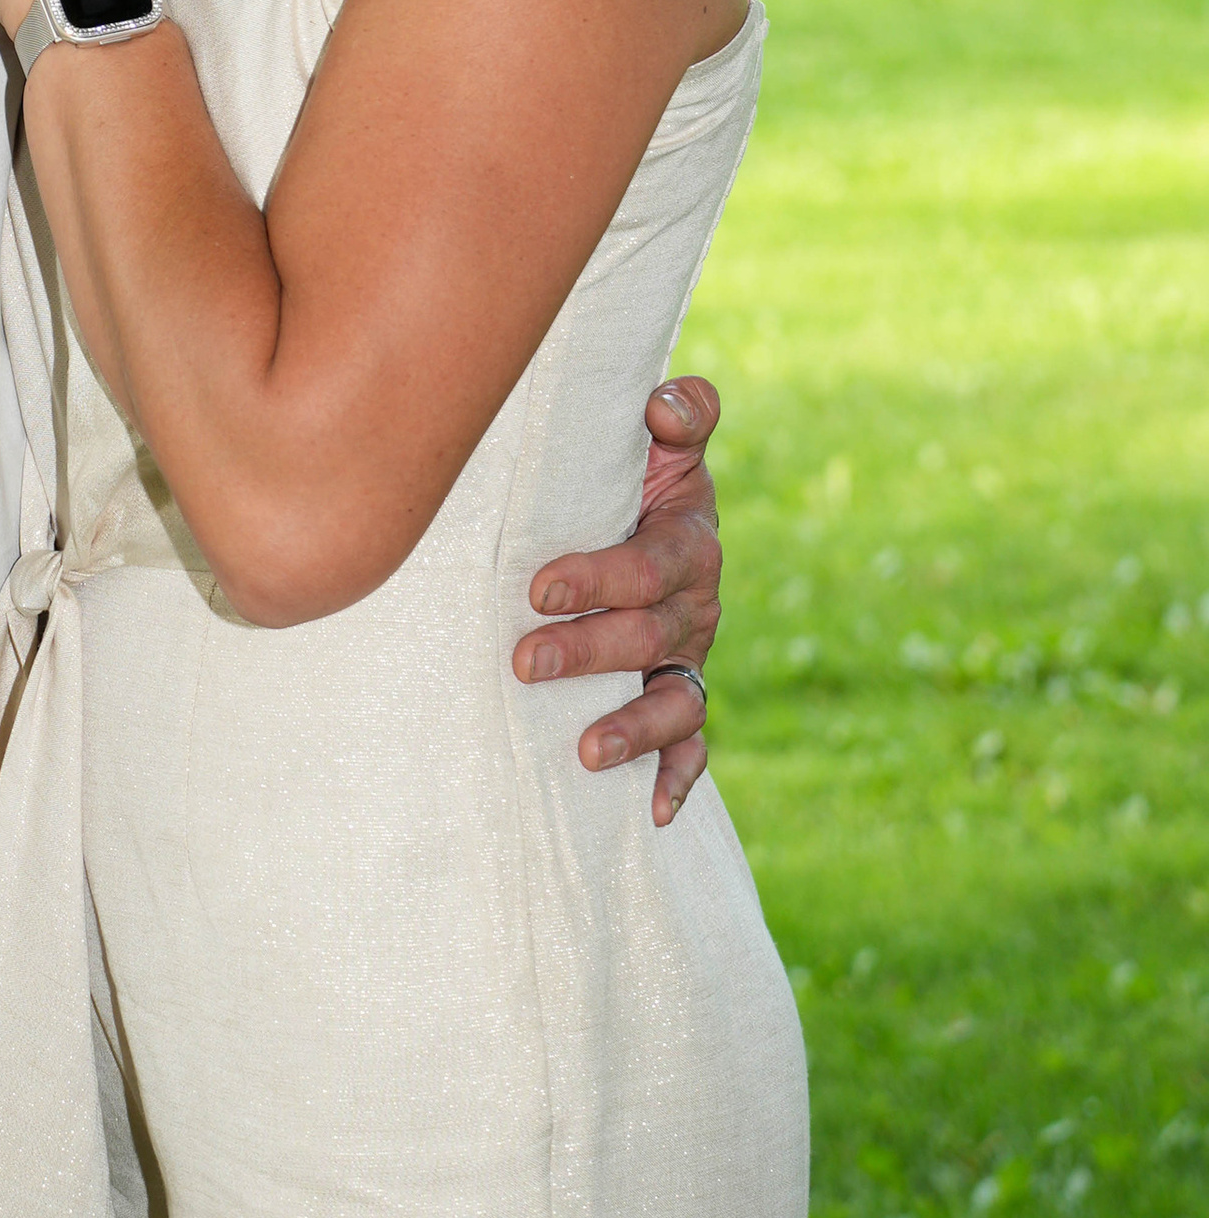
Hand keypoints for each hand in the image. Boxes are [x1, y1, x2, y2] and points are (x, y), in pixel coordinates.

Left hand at [511, 376, 722, 828]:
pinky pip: (691, 742)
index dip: (599, 578)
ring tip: (586, 750)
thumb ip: (679, 413)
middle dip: (588, 652)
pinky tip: (652, 812)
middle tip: (524, 661)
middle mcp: (694, 603)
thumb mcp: (662, 438)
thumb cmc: (633, 470)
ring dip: (633, 727)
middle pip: (649, 635)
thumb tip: (662, 405)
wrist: (644, 508)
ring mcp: (688, 653)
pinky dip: (676, 776)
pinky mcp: (677, 692)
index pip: (649, 565)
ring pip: (674, 699)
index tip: (538, 588)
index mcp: (687, 540)